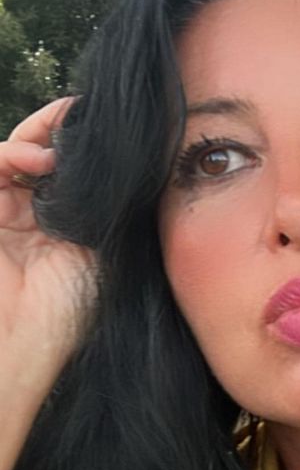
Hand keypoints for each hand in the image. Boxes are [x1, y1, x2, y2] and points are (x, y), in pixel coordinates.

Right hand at [0, 97, 98, 392]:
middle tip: (80, 125)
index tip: (107, 133)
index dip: (87, 146)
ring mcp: (6, 211)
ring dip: (38, 138)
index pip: (77, 170)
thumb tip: (119, 159)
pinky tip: (33, 161)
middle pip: (47, 150)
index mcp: (69, 225)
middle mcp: (36, 214)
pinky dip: (9, 151)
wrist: (20, 344)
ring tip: (53, 157)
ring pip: (17, 150)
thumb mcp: (103, 251)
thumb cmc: (67, 312)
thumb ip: (106, 204)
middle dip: (63, 132)